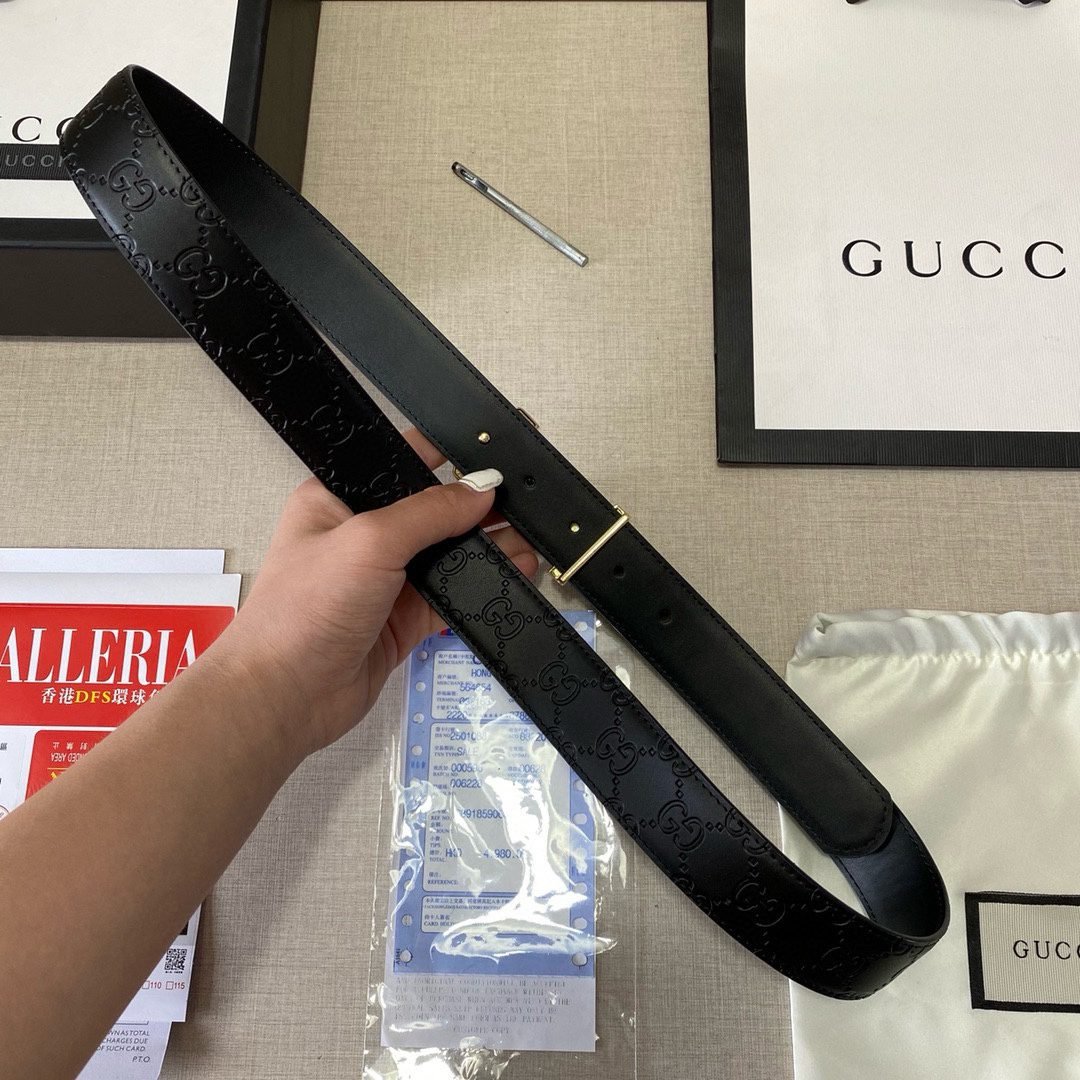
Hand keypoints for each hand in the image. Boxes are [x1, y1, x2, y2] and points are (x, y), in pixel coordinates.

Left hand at [209, 429, 538, 762]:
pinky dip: (483, 584)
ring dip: (488, 546)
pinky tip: (515, 573)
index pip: (402, 461)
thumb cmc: (302, 611)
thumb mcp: (367, 542)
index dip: (448, 453)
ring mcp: (386, 578)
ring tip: (532, 537)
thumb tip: (481, 488)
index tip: (494, 449)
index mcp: (339, 497)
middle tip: (526, 497)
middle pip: (433, 508)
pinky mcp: (403, 618)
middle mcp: (363, 534)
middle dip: (478, 504)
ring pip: (448, 552)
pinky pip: (453, 593)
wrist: (284, 697)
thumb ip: (429, 512)